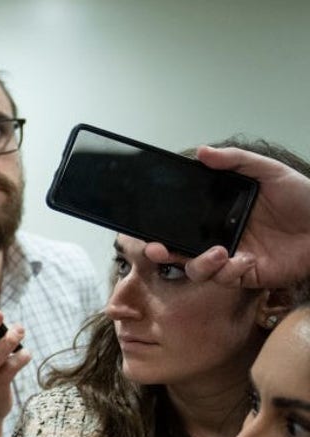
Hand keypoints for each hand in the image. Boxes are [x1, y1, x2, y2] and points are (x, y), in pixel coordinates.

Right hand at [145, 145, 309, 288]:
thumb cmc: (305, 198)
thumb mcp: (270, 171)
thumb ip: (236, 160)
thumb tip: (202, 151)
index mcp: (221, 214)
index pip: (184, 223)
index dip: (163, 228)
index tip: (149, 230)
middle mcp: (222, 237)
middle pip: (181, 250)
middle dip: (165, 254)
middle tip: (157, 250)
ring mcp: (233, 257)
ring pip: (199, 270)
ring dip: (201, 264)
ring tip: (218, 253)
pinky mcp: (248, 275)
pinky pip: (226, 279)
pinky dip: (230, 272)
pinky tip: (245, 259)